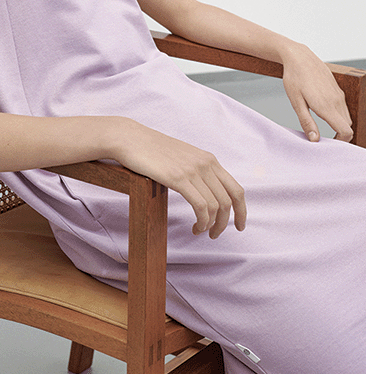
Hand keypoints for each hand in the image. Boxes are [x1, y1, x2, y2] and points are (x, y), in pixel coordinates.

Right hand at [115, 121, 246, 238]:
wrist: (131, 138)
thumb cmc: (151, 150)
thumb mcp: (182, 157)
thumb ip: (195, 170)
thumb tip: (203, 191)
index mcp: (208, 159)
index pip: (236, 189)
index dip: (241, 211)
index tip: (239, 226)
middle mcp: (205, 164)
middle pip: (228, 201)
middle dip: (224, 223)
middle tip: (214, 235)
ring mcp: (193, 170)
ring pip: (215, 206)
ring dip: (211, 225)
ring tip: (199, 231)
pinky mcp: (178, 178)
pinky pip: (201, 206)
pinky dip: (202, 222)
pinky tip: (194, 227)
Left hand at [281, 43, 352, 141]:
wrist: (299, 56)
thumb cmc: (294, 78)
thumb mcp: (296, 102)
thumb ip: (307, 122)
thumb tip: (315, 140)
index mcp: (327, 106)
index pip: (346, 131)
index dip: (340, 141)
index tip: (329, 144)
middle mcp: (337, 101)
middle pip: (348, 125)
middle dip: (340, 134)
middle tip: (323, 138)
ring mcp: (338, 94)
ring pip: (346, 116)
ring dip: (339, 124)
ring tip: (322, 125)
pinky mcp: (337, 89)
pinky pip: (342, 106)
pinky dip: (337, 114)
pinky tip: (322, 111)